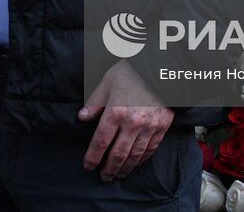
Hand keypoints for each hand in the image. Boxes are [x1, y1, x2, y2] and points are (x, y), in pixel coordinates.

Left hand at [78, 61, 172, 180]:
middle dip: (109, 168)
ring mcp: (149, 126)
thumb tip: (82, 117)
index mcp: (115, 112)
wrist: (161, 66)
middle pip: (117, 154)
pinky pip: (151, 149)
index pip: (100, 142)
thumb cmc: (132, 71)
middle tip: (103, 177)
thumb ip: (94, 102)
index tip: (88, 165)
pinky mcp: (162, 126)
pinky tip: (136, 163)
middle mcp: (132, 123)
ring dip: (125, 168)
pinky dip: (142, 159)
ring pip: (134, 155)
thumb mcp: (107, 82)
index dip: (92, 157)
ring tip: (118, 174)